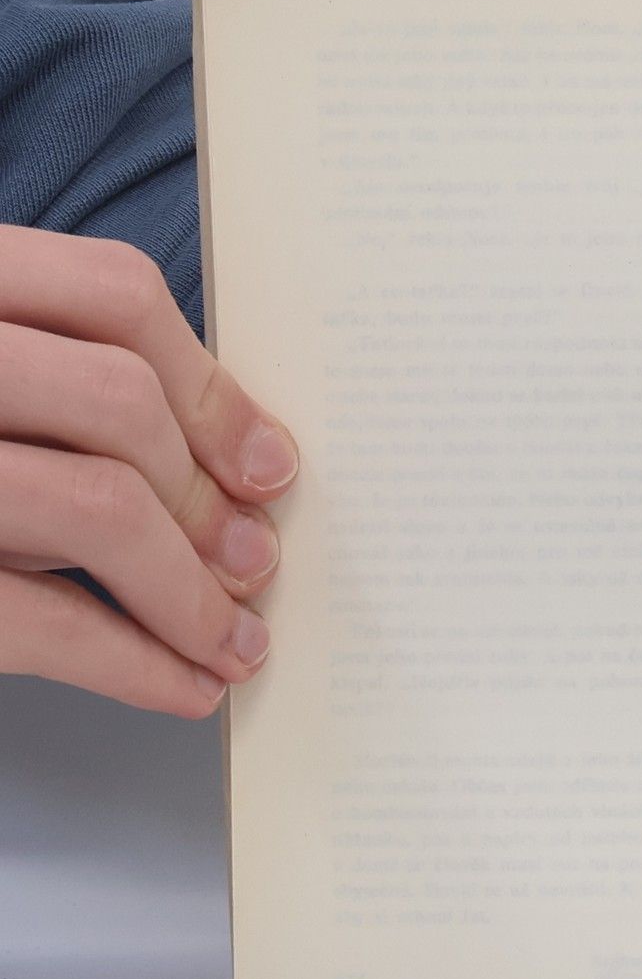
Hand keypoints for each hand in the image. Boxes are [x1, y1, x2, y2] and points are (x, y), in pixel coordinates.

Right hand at [0, 226, 297, 716]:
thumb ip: (56, 387)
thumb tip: (236, 472)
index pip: (111, 293)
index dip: (209, 387)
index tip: (268, 466)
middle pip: (119, 405)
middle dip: (206, 500)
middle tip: (256, 563)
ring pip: (97, 508)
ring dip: (191, 593)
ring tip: (233, 640)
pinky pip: (37, 620)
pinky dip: (135, 663)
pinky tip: (181, 686)